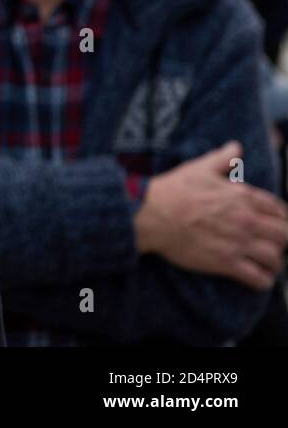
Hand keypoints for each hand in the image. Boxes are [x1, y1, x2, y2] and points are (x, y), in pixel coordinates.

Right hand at [135, 141, 287, 289]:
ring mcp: (238, 242)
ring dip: (273, 262)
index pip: (279, 210)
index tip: (276, 224)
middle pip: (284, 236)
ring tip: (265, 264)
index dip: (281, 219)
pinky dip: (262, 281)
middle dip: (280, 241)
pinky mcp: (226, 262)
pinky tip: (257, 279)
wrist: (152, 214)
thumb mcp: (200, 168)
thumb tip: (235, 146)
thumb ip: (222, 159)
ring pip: (275, 258)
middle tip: (270, 244)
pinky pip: (258, 278)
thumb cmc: (174, 190)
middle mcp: (246, 220)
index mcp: (243, 197)